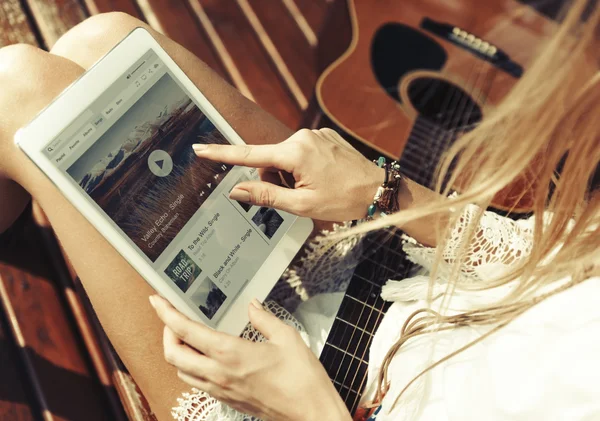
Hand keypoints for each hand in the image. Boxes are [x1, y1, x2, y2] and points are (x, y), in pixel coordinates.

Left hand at [150, 295, 350, 420]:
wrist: (312, 414)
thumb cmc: (302, 380)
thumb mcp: (287, 338)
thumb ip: (264, 318)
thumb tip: (252, 306)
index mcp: (231, 354)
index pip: (186, 331)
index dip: (167, 314)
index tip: (158, 301)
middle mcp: (219, 374)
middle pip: (173, 354)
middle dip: (166, 333)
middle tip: (173, 318)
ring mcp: (221, 390)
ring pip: (182, 371)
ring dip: (178, 352)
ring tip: (187, 336)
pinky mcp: (228, 400)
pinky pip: (198, 383)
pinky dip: (192, 367)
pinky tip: (205, 357)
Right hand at [193, 128, 383, 220]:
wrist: (378, 189)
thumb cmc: (343, 200)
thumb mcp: (302, 204)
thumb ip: (266, 196)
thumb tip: (237, 191)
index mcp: (294, 153)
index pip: (249, 155)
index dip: (222, 154)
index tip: (200, 149)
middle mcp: (302, 137)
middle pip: (270, 160)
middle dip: (275, 179)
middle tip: (300, 195)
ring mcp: (315, 134)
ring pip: (285, 157)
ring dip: (290, 174)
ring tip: (316, 187)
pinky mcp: (324, 136)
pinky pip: (301, 152)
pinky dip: (303, 167)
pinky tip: (322, 177)